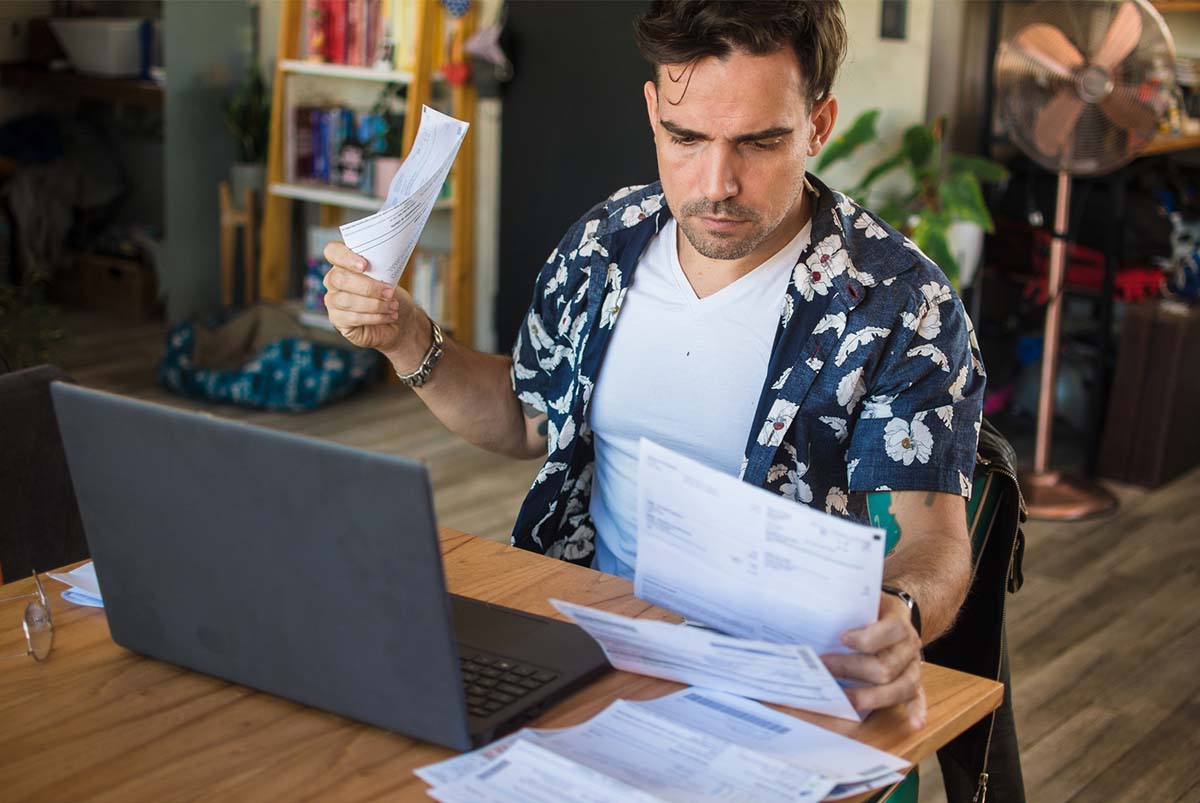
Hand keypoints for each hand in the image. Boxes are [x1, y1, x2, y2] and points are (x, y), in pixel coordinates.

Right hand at [322, 242, 420, 357]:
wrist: (400, 320)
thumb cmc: (391, 295)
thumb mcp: (390, 277)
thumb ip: (380, 268)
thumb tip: (383, 265)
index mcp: (344, 263)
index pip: (333, 252)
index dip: (346, 257)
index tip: (365, 265)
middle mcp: (334, 281)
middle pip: (339, 278)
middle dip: (368, 287)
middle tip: (389, 292)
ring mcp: (333, 301)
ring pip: (347, 300)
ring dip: (375, 304)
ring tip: (393, 306)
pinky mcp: (337, 320)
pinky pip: (353, 317)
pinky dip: (374, 317)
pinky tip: (387, 316)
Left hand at [821, 593, 925, 728]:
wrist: (896, 612)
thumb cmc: (871, 607)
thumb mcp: (862, 598)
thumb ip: (846, 605)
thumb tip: (811, 611)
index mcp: (898, 620)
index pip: (891, 629)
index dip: (867, 637)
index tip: (842, 639)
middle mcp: (910, 645)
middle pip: (887, 666)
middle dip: (853, 669)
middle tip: (825, 667)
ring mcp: (913, 666)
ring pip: (902, 687)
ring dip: (873, 696)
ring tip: (849, 700)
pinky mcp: (914, 682)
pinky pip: (919, 698)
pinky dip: (918, 711)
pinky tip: (915, 724)